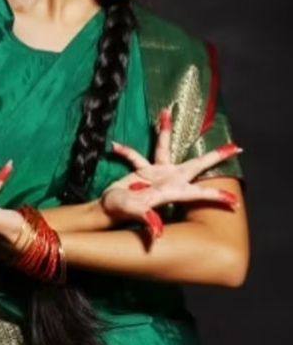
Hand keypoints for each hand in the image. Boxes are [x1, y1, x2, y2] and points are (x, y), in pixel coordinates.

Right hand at [101, 108, 241, 238]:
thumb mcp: (134, 211)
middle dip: (214, 156)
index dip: (215, 195)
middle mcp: (169, 180)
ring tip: (165, 112)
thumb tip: (157, 231)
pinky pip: (135, 156)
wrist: (108, 208)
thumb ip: (146, 218)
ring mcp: (157, 173)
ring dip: (164, 130)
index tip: (234, 200)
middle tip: (235, 148)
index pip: (198, 193)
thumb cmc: (121, 211)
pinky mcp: (143, 169)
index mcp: (171, 190)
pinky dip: (125, 151)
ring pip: (164, 147)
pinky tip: (114, 147)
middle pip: (196, 165)